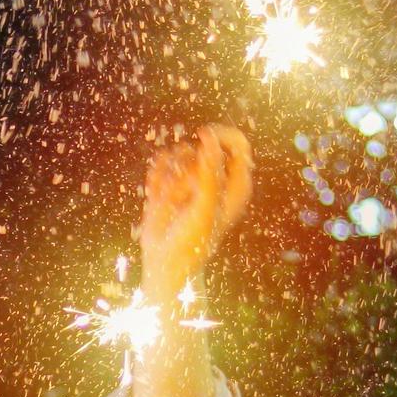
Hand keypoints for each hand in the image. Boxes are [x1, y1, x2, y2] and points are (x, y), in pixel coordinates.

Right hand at [139, 124, 252, 296]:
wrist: (162, 262)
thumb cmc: (190, 241)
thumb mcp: (204, 208)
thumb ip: (209, 174)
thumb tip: (210, 140)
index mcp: (235, 186)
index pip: (239, 147)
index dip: (223, 137)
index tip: (205, 135)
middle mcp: (216, 180)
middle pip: (205, 149)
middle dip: (189, 164)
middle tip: (184, 188)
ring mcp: (192, 180)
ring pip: (183, 153)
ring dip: (171, 172)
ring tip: (169, 199)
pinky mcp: (170, 182)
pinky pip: (163, 162)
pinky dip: (157, 176)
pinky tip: (156, 196)